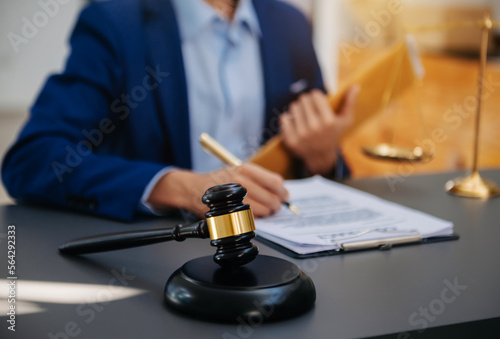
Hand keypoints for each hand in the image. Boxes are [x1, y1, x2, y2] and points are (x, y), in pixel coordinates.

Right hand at [147, 163, 288, 217]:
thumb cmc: (219, 182)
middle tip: (276, 207)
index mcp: (246, 169)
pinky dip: (256, 219)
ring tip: (264, 212)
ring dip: (267, 213)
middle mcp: (241, 180)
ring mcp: (235, 195)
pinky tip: (252, 215)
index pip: (275, 181)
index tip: (284, 196)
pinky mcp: (230, 209)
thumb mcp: (238, 171)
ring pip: (264, 209)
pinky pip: (252, 218)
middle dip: (277, 205)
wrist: (194, 189)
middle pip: (272, 197)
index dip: (283, 191)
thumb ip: (258, 178)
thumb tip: (281, 190)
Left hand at [280, 87, 358, 174]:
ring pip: (293, 107)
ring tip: (304, 116)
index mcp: (328, 122)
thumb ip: (350, 103)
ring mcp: (301, 135)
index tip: (318, 101)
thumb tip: (355, 86)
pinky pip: (284, 118)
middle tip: (310, 109)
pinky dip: (288, 119)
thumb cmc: (333, 135)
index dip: (316, 96)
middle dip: (307, 102)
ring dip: (298, 109)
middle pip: (303, 99)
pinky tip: (296, 124)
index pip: (315, 95)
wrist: (320, 157)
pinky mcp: (290, 140)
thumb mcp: (345, 121)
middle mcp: (314, 128)